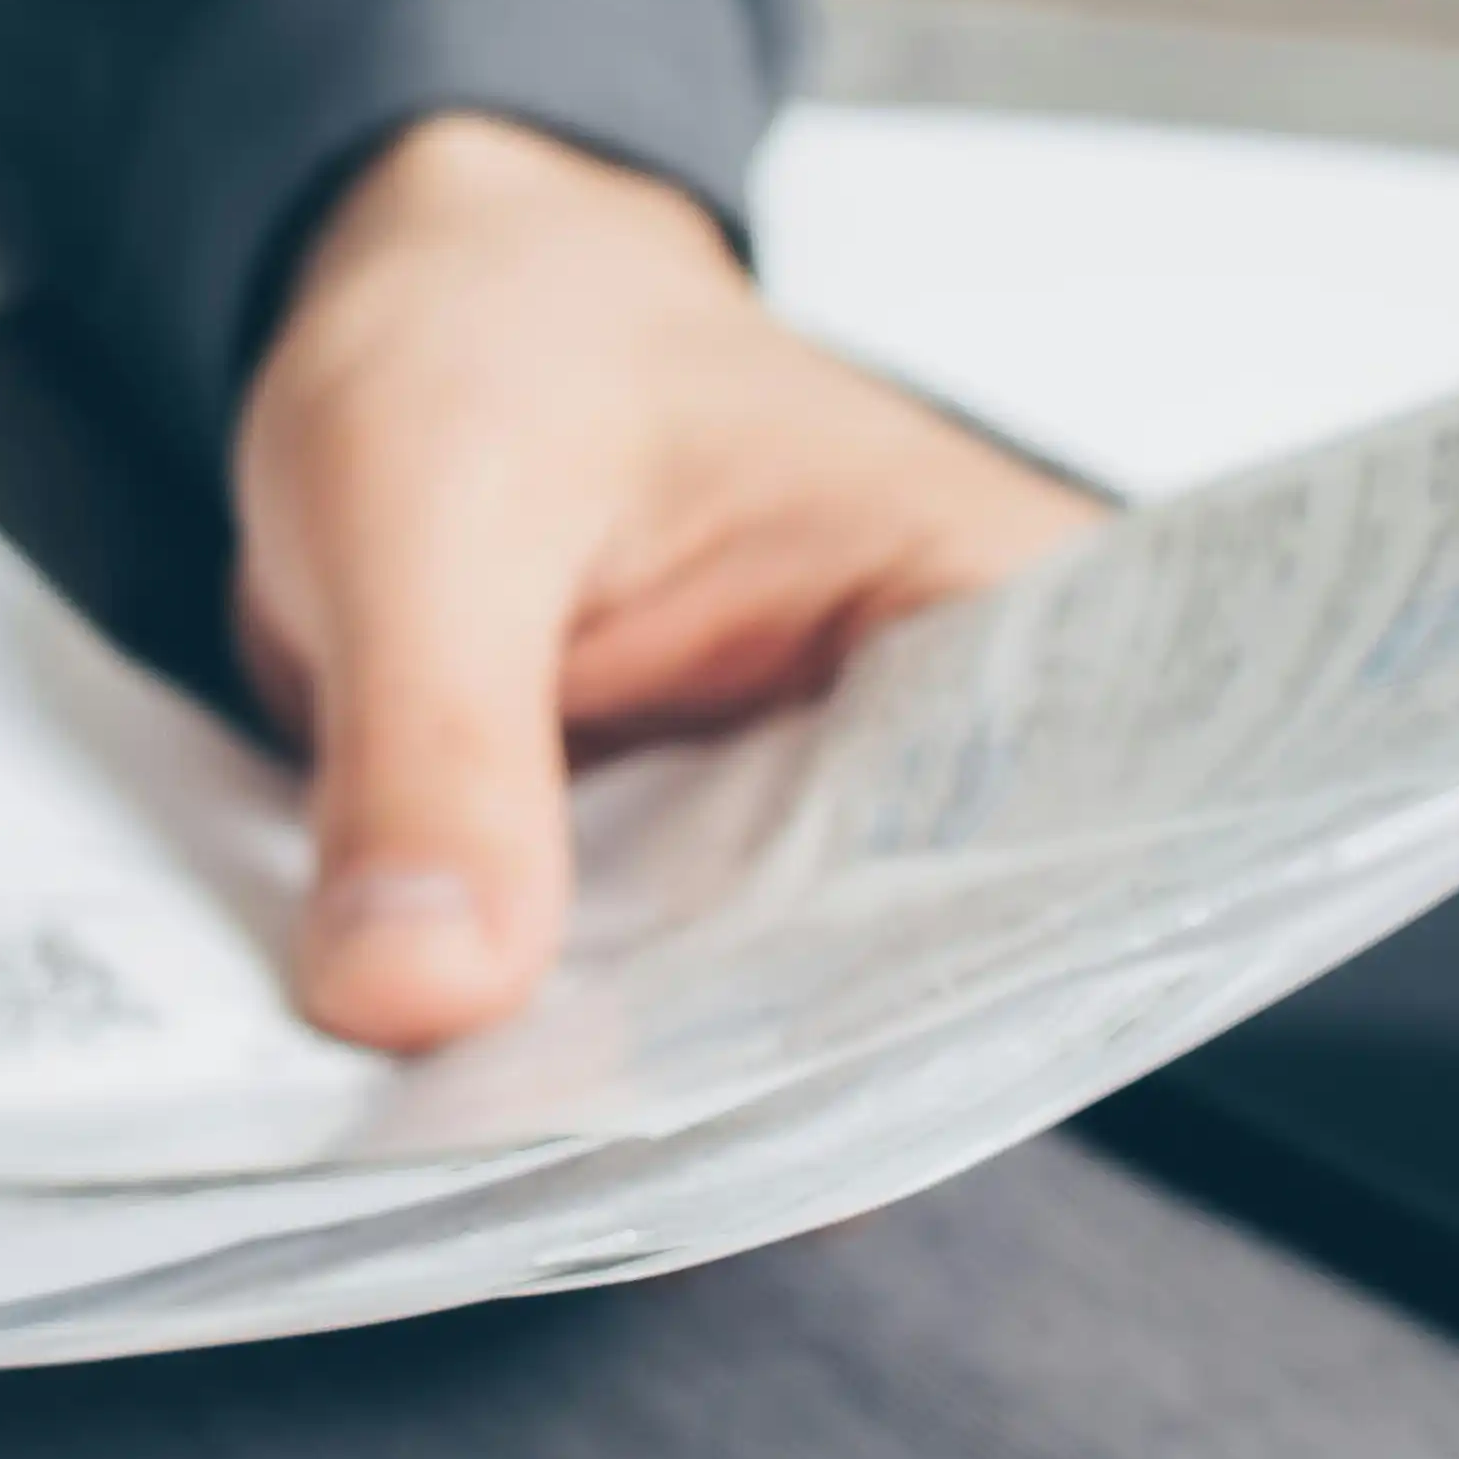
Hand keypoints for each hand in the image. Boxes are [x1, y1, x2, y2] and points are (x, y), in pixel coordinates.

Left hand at [229, 112, 1095, 1050]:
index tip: (761, 1103)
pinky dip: (554, 1060)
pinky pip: (647, 1023)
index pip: (1061, 865)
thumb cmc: (475, 339)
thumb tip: (417, 996)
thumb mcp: (425, 504)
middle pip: (913, 990)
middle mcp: (958, 747)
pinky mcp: (692, 894)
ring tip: (490, 1132)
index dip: (925, 1008)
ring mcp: (824, 836)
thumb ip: (438, 748)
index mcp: (1011, 605)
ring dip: (631, 1094)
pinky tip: (457, 1102)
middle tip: (568, 1146)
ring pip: (767, 1037)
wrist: (397, 313)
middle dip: (742, 1089)